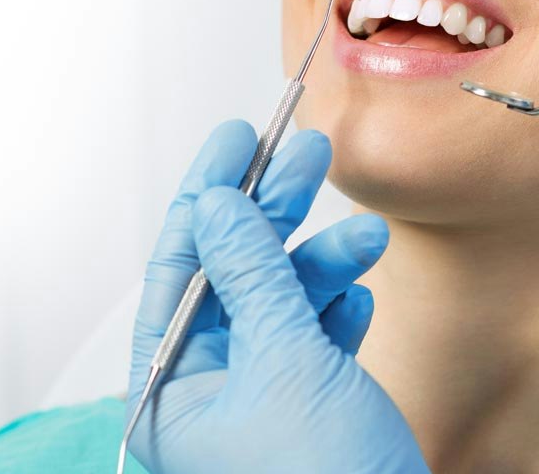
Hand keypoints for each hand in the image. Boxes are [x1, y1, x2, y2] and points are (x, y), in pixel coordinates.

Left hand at [125, 121, 429, 473]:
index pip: (181, 267)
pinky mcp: (305, 397)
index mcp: (172, 389)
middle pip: (236, 271)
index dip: (207, 195)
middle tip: (305, 154)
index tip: (236, 140)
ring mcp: (258, 391)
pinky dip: (338, 305)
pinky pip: (314, 329)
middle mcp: (207, 387)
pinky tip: (359, 293)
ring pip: (283, 296)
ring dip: (326, 261)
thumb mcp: (285, 360)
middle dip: (275, 211)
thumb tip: (217, 204)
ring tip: (366, 236)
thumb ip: (251, 274)